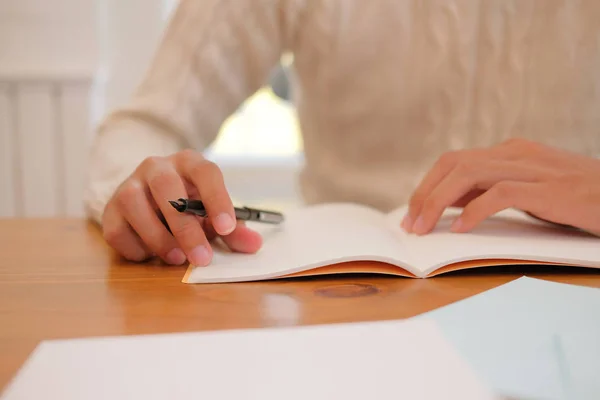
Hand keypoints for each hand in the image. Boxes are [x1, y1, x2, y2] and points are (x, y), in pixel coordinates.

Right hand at [101, 150, 261, 265]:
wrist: (147, 198)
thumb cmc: (188, 205)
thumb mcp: (212, 215)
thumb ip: (234, 230)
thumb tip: (255, 245)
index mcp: (189, 163)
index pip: (206, 172)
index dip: (217, 199)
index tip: (227, 228)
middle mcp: (157, 167)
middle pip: (167, 188)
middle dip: (185, 226)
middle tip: (201, 258)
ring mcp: (129, 185)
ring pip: (135, 204)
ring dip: (158, 238)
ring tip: (177, 258)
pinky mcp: (110, 208)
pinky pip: (117, 229)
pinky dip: (135, 248)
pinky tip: (150, 254)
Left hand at [402, 138, 599, 235]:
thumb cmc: (575, 199)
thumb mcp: (528, 191)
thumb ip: (491, 191)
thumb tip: (451, 206)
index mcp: (509, 152)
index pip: (453, 162)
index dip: (426, 186)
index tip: (412, 213)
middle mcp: (516, 154)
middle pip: (453, 164)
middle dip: (424, 194)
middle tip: (410, 225)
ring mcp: (532, 168)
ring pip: (469, 174)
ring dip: (438, 202)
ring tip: (425, 228)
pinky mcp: (548, 188)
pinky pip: (500, 194)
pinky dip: (475, 210)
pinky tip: (461, 229)